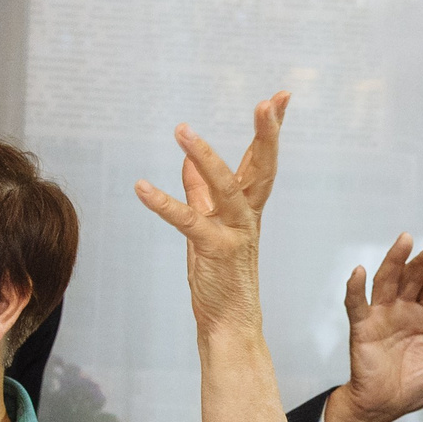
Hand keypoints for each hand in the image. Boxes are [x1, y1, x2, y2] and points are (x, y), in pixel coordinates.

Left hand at [137, 92, 285, 336]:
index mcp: (247, 209)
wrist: (228, 323)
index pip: (260, 161)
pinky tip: (141, 187)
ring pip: (225, 188)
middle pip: (261, 168)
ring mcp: (234, 233)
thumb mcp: (207, 228)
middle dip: (267, 134)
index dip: (270, 130)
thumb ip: (200, 195)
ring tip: (183, 129)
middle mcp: (247, 217)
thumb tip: (189, 165)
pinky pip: (188, 222)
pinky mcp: (214, 251)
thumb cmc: (220, 277)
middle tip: (271, 102)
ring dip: (205, 156)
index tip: (280, 98)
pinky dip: (163, 203)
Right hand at [321, 236, 422, 421]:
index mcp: (422, 318)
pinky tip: (358, 272)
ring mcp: (380, 317)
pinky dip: (355, 289)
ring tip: (405, 240)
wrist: (383, 407)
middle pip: (412, 279)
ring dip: (395, 261)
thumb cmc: (411, 387)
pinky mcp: (362, 329)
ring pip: (387, 282)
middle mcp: (401, 312)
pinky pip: (356, 305)